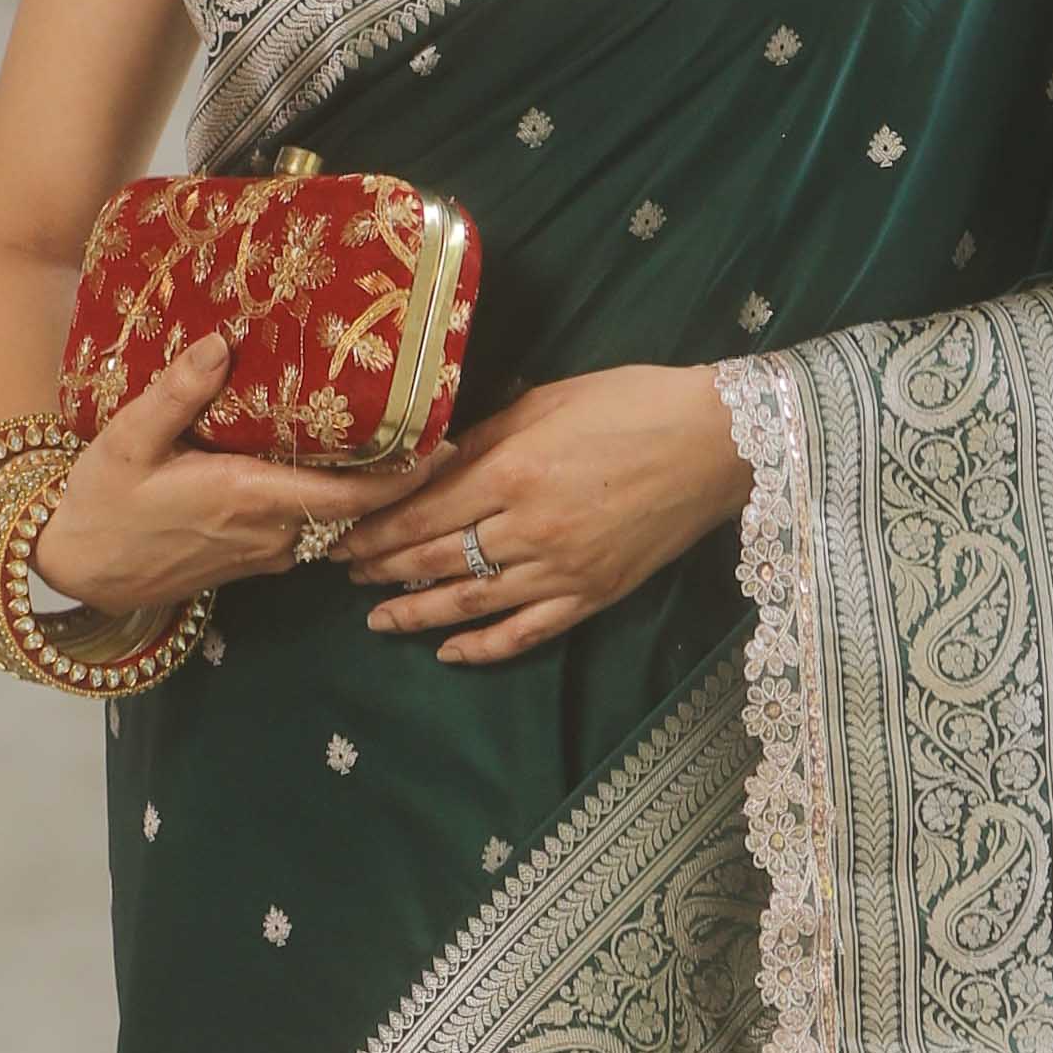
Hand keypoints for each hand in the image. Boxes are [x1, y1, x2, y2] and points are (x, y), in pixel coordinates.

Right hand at [28, 332, 426, 609]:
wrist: (79, 572)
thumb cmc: (102, 504)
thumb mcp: (126, 439)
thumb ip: (176, 392)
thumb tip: (224, 343)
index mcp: (250, 499)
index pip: (348, 497)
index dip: (401, 477)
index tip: (442, 446)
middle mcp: (272, 533)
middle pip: (354, 509)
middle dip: (396, 477)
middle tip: (432, 427)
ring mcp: (267, 553)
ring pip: (334, 521)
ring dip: (366, 490)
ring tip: (395, 439)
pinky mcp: (255, 561)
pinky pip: (310, 529)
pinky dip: (331, 502)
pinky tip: (334, 466)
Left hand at [353, 366, 750, 664]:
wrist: (714, 443)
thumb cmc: (631, 404)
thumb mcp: (545, 400)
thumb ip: (483, 436)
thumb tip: (430, 459)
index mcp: (510, 471)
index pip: (420, 512)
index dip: (373, 530)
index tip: (338, 537)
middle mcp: (527, 529)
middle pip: (435, 559)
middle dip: (382, 569)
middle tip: (345, 576)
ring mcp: (560, 570)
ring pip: (471, 602)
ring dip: (418, 614)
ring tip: (379, 620)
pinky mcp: (592, 596)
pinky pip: (527, 632)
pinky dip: (484, 647)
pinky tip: (449, 652)